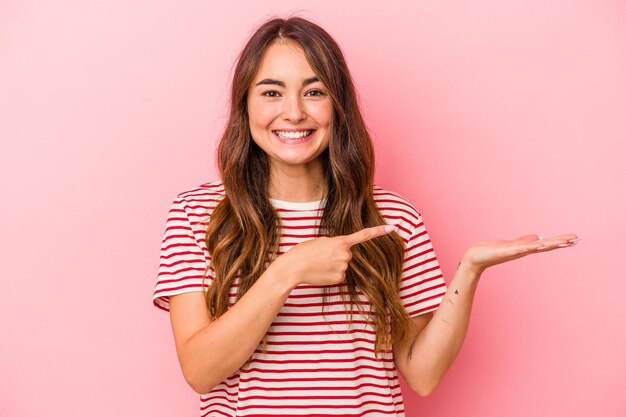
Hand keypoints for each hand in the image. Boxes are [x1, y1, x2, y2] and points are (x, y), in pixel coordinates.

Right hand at [269, 224, 396, 286]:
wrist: (294, 267)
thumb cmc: (304, 251)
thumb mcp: (321, 241)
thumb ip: (335, 244)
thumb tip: (342, 254)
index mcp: (341, 242)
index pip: (363, 235)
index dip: (379, 231)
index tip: (393, 227)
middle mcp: (346, 255)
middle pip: (347, 253)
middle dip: (337, 254)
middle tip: (321, 254)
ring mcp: (343, 268)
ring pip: (343, 264)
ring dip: (333, 264)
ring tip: (318, 263)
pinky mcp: (339, 279)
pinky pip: (339, 275)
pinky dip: (331, 273)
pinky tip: (320, 272)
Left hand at [461, 233, 579, 275]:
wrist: (475, 258)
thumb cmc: (491, 251)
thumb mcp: (510, 244)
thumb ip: (524, 241)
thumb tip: (538, 237)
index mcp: (524, 248)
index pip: (545, 244)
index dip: (559, 241)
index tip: (574, 238)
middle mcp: (522, 251)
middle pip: (545, 245)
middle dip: (560, 242)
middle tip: (576, 239)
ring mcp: (515, 251)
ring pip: (535, 247)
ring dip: (548, 244)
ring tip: (563, 241)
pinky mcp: (505, 251)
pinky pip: (519, 248)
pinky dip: (529, 245)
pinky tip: (538, 243)